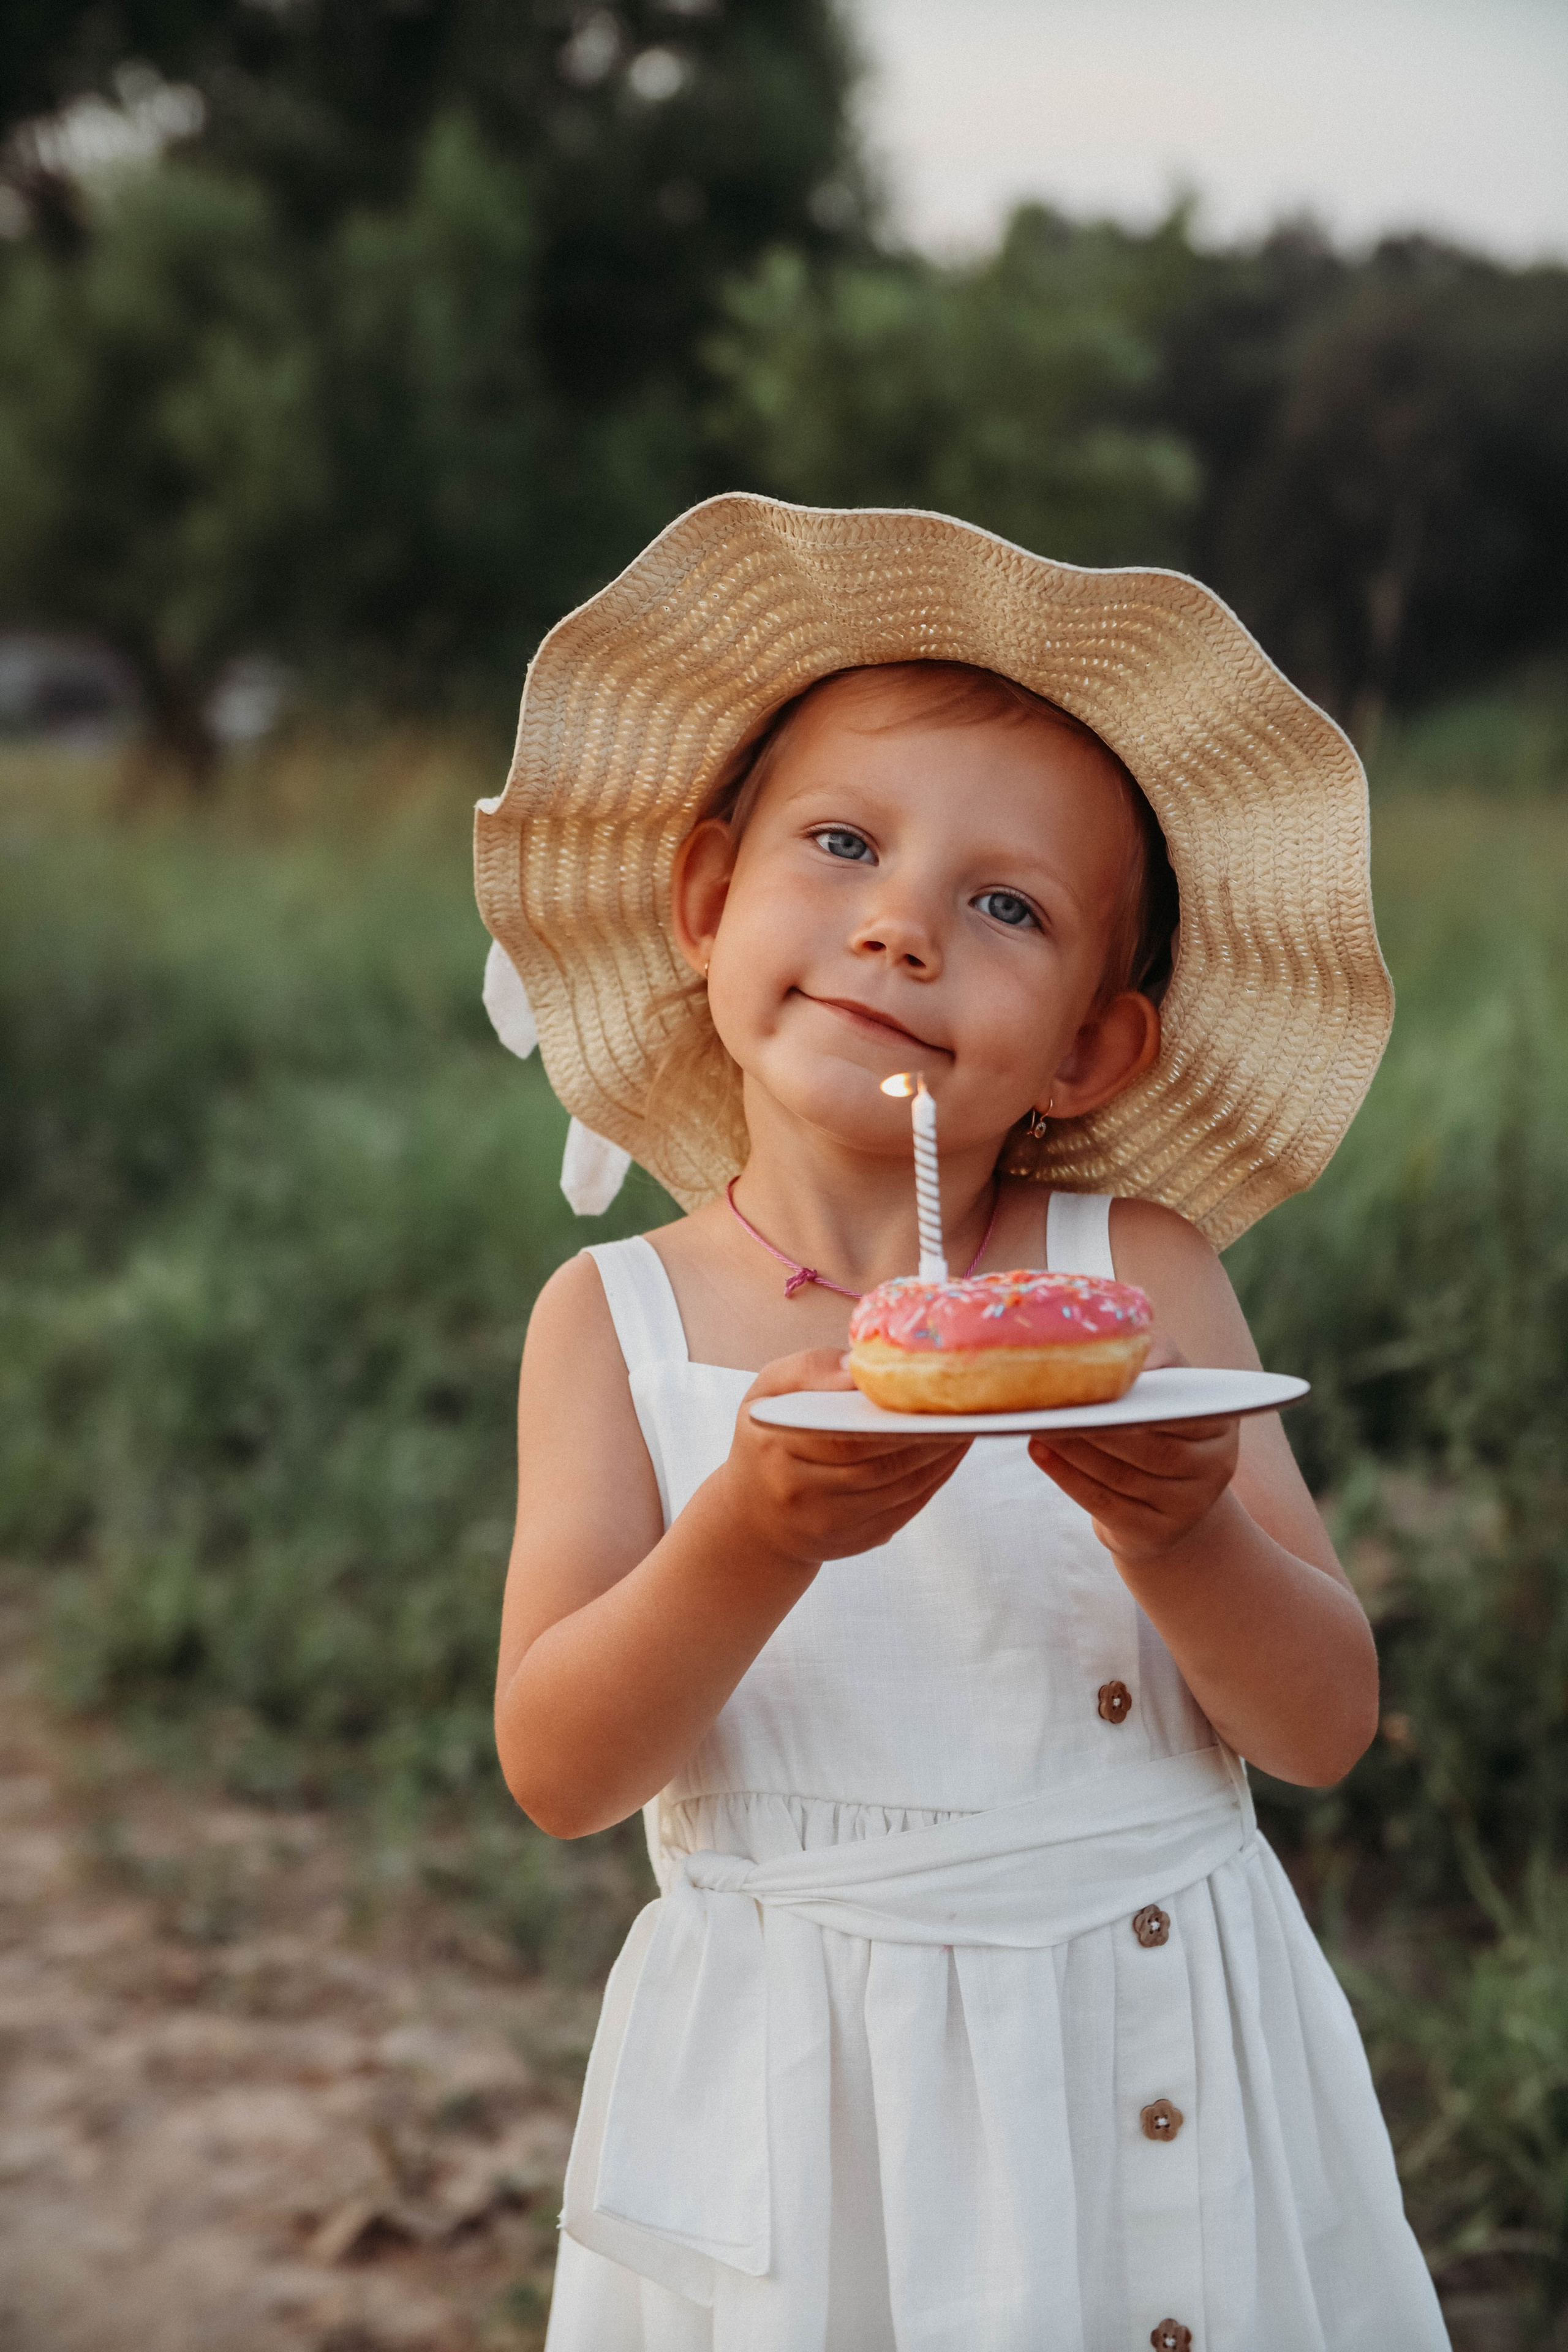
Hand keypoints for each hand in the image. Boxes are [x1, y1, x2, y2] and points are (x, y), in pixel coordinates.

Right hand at [713, 1349, 970, 1570]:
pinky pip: (903, 1512)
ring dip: (940, 1461)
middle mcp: (798, 1495)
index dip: (896, 1420)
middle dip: (928, 1440)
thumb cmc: (767, 1437)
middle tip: (965, 1409)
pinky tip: (949, 1456)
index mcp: (774, 1448)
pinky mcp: (852, 1544)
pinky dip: (933, 1483)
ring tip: (966, 1428)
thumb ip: (809, 1370)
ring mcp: (826, 1526)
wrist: (752, 1516)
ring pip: (898, 1491)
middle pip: (879, 1467)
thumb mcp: (768, 1391)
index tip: (931, 1394)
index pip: (845, 1437)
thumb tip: (860, 1370)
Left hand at [1027, 1334, 1237, 1566]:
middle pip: (1149, 1448)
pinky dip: (1067, 1477)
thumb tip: (1122, 1352)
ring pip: (1122, 1475)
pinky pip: (1104, 1504)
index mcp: (1221, 1422)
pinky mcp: (1155, 1535)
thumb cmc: (1157, 1421)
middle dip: (1096, 1425)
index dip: (1136, 1399)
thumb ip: (1152, 1357)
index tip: (1093, 1378)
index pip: (1178, 1410)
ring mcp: (1188, 1507)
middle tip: (1052, 1403)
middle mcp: (1215, 1468)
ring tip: (1038, 1422)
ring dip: (1073, 1449)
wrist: (1166, 1495)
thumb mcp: (1166, 1383)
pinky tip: (1039, 1451)